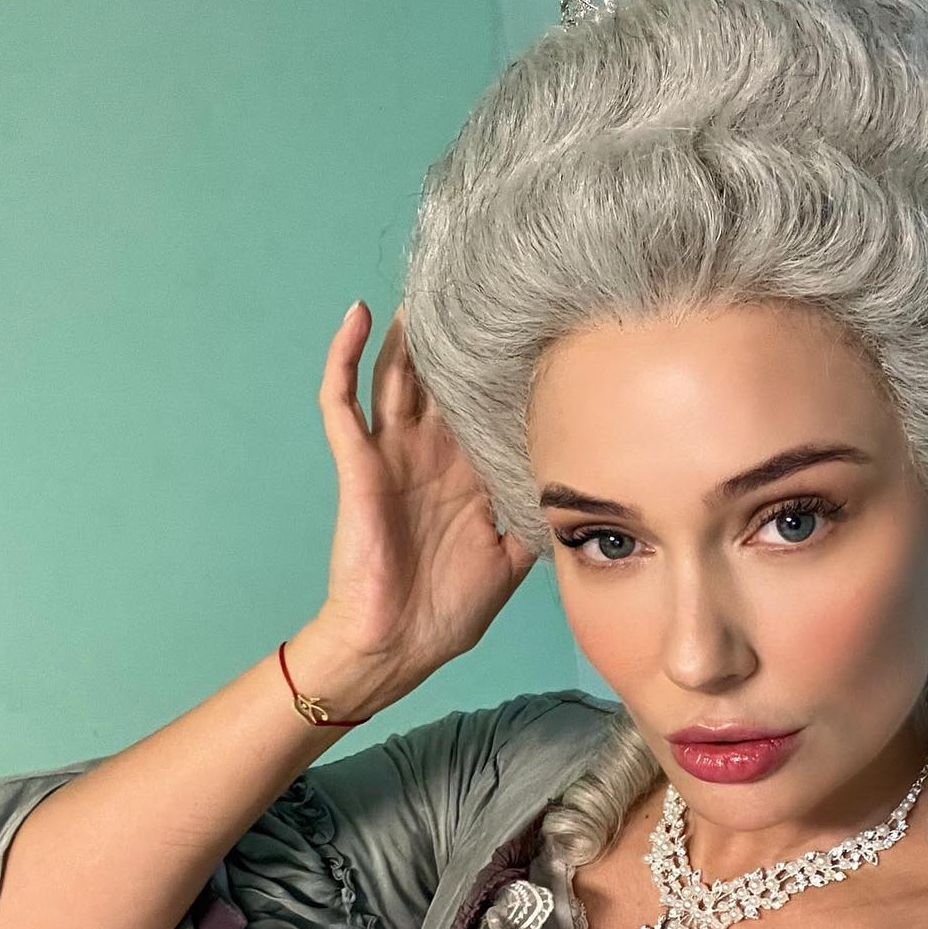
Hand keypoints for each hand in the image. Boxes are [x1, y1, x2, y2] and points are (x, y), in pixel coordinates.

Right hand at [313, 300, 537, 674]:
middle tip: (485, 284)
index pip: (486, 407)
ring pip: (396, 375)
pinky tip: (358, 313)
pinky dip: (345, 355)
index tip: (537, 325)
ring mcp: (392, 454)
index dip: (505, 371)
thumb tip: (584, 492)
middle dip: (459, 338)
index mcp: (467, 474)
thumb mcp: (512, 559)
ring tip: (428, 282)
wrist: (397, 645)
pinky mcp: (360, 463)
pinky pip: (343, 400)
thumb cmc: (447, 611)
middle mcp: (431, 455)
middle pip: (443, 379)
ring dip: (408, 333)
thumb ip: (538, 519)